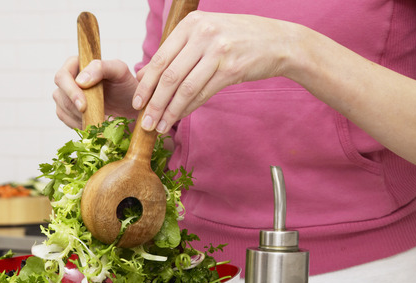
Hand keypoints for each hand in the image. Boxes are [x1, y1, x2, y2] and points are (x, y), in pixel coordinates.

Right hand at [53, 56, 138, 128]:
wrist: (130, 108)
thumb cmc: (125, 86)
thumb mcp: (119, 71)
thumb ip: (101, 68)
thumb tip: (80, 80)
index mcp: (76, 64)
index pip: (62, 76)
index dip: (70, 90)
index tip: (83, 105)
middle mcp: (68, 80)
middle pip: (59, 94)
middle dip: (75, 108)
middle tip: (92, 118)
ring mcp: (65, 97)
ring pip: (62, 109)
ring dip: (80, 117)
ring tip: (100, 119)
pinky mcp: (68, 113)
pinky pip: (66, 121)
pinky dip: (80, 125)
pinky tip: (94, 124)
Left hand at [133, 12, 301, 132]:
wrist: (278, 41)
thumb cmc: (236, 39)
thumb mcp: (203, 36)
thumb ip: (174, 53)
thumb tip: (142, 72)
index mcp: (191, 23)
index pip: (160, 58)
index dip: (146, 84)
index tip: (137, 103)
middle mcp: (203, 33)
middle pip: (170, 75)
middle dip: (154, 103)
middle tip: (145, 122)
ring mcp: (218, 50)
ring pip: (185, 88)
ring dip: (170, 111)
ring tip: (160, 126)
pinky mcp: (231, 68)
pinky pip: (203, 93)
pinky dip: (188, 109)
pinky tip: (179, 118)